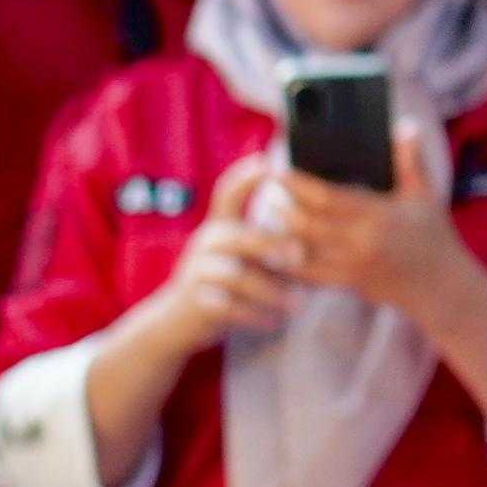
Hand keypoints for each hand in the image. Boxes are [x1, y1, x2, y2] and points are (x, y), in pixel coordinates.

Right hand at [127, 157, 299, 354]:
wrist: (176, 321)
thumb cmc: (222, 285)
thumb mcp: (239, 257)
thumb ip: (266, 245)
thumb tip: (310, 241)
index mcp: (219, 227)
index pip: (227, 192)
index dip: (246, 176)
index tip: (269, 163)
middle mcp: (206, 244)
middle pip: (239, 235)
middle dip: (270, 245)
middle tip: (299, 258)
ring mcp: (197, 272)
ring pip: (237, 275)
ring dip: (271, 291)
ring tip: (296, 305)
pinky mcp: (196, 301)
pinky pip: (228, 306)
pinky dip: (254, 315)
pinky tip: (273, 322)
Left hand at [268, 125, 469, 319]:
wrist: (441, 288)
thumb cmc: (433, 237)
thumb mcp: (425, 196)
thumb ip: (410, 161)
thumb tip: (404, 126)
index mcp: (378, 216)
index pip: (327, 198)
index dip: (298, 184)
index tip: (278, 171)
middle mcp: (360, 242)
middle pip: (306, 224)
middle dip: (282, 207)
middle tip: (266, 190)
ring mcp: (351, 266)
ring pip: (302, 250)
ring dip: (281, 234)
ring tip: (267, 215)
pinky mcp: (346, 284)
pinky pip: (309, 274)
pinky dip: (290, 261)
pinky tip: (276, 249)